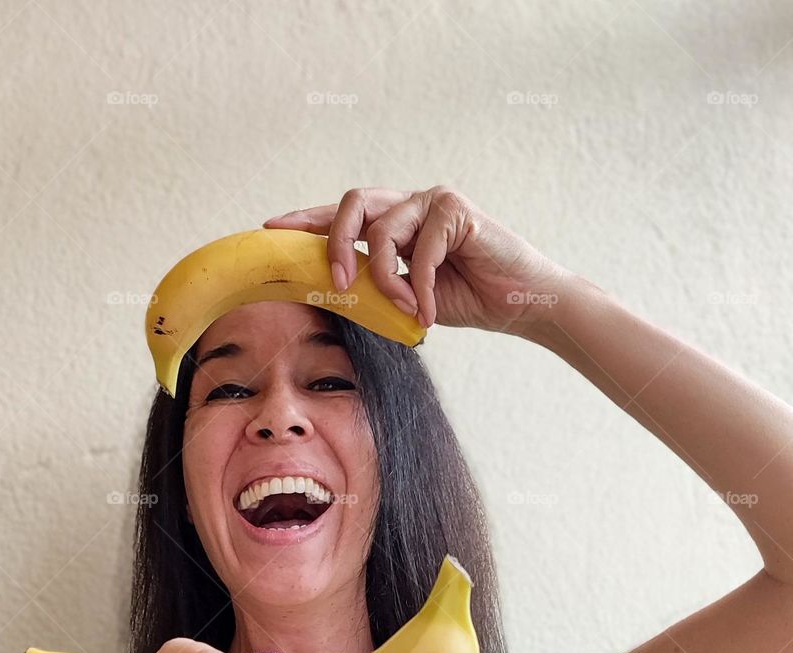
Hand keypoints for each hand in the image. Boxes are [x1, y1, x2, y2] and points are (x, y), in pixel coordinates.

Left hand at [264, 185, 572, 338]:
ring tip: (406, 309)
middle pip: (353, 202)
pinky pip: (421, 249)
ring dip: (385, 278)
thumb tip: (331, 291)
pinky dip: (421, 286)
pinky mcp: (456, 210)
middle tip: (337, 283)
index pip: (343, 215)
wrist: (520, 305)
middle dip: (335, 242)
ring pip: (382, 229)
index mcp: (395, 223)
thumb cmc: (467, 300)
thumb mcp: (406, 298)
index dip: (307, 221)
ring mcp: (433, 202)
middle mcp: (411, 205)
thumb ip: (373, 287)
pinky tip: (430, 311)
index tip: (273, 231)